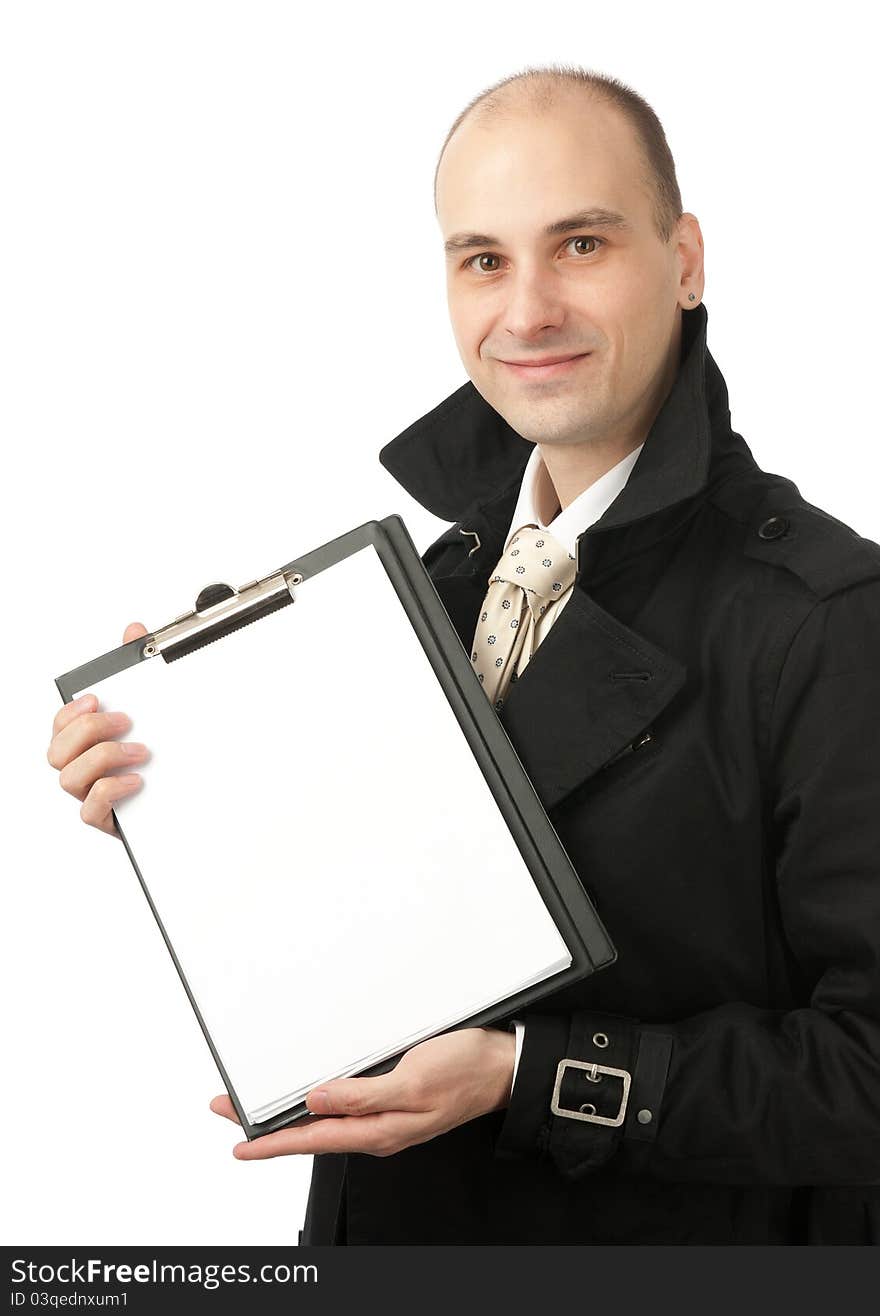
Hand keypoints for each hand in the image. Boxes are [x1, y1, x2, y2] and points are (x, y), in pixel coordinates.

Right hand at [48, 621, 150, 836]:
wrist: (192, 800)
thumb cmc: (161, 754)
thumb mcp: (155, 709)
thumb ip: (139, 670)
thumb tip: (134, 631)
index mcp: (87, 744)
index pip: (60, 726)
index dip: (70, 712)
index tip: (95, 697)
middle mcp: (83, 769)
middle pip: (57, 752)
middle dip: (89, 731)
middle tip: (126, 722)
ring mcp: (91, 796)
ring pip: (67, 780)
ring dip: (102, 759)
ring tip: (141, 751)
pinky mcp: (108, 820)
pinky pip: (90, 811)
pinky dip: (110, 791)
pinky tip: (137, 781)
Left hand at [210, 1026, 515, 1159]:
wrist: (503, 1066)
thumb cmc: (466, 1072)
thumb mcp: (413, 1083)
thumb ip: (362, 1096)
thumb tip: (315, 1101)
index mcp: (380, 1129)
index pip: (312, 1138)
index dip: (272, 1142)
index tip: (239, 1142)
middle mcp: (378, 1127)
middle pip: (312, 1130)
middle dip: (269, 1126)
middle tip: (231, 1111)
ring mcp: (386, 1115)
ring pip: (327, 1118)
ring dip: (291, 1113)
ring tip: (259, 1108)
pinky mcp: (394, 1097)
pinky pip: (346, 1105)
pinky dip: (319, 1100)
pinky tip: (310, 1093)